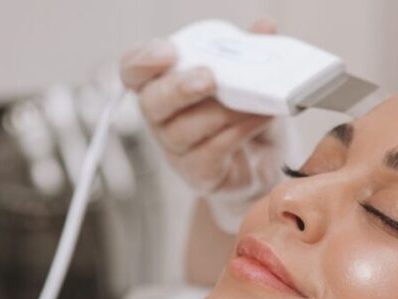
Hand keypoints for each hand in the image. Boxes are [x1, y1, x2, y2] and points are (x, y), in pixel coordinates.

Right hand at [119, 18, 283, 208]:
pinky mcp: (199, 174)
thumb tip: (264, 25)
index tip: (168, 51)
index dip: (143, 60)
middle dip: (179, 88)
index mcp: (163, 84)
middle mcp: (162, 118)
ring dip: (221, 112)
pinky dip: (238, 132)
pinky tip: (260, 118)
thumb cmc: (244, 115)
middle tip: (209, 78)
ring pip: (184, 130)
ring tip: (254, 100)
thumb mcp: (248, 79)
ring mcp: (177, 150)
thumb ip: (251, 51)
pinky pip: (210, 153)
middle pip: (152, 103)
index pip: (133, 70)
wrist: (263, 163)